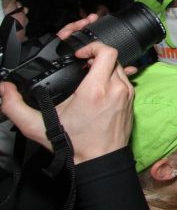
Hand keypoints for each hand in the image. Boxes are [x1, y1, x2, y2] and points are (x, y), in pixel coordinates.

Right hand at [0, 15, 136, 163]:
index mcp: (96, 90)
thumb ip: (15, 107)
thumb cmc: (75, 145)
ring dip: (105, 69)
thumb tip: (4, 90)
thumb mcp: (38, 126)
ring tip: (88, 78)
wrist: (100, 162)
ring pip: (119, 68)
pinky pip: (125, 81)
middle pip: (112, 58)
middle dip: (95, 58)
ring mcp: (127, 95)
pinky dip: (112, 80)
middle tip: (81, 67)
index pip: (106, 52)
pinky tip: (99, 90)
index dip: (92, 47)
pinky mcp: (131, 101)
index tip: (79, 55)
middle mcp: (116, 89)